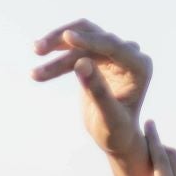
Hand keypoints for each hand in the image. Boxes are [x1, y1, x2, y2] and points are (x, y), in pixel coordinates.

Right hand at [30, 18, 151, 162]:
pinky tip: (39, 56)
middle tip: (38, 49)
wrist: (115, 138)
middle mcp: (129, 54)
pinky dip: (57, 50)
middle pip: (93, 37)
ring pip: (81, 37)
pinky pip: (74, 46)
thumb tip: (81, 64)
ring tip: (35, 51)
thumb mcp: (108, 118)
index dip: (89, 41)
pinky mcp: (98, 53)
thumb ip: (98, 91)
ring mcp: (113, 52)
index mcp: (140, 66)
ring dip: (56, 44)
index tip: (66, 37)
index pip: (113, 46)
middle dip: (64, 43)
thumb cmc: (116, 132)